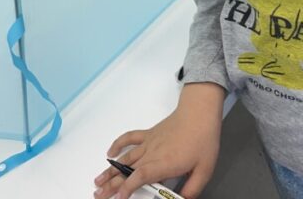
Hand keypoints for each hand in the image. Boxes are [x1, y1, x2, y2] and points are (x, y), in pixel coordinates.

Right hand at [92, 82, 224, 198]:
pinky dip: (118, 144)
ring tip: (97, 181)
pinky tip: (110, 153)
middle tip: (98, 195)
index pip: (140, 177)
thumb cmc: (202, 139)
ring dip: (109, 170)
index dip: (127, 188)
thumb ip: (192, 189)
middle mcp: (152, 153)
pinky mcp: (149, 134)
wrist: (199, 113)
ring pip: (125, 158)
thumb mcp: (204, 170)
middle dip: (111, 185)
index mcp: (164, 164)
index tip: (117, 198)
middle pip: (127, 171)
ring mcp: (148, 143)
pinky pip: (129, 138)